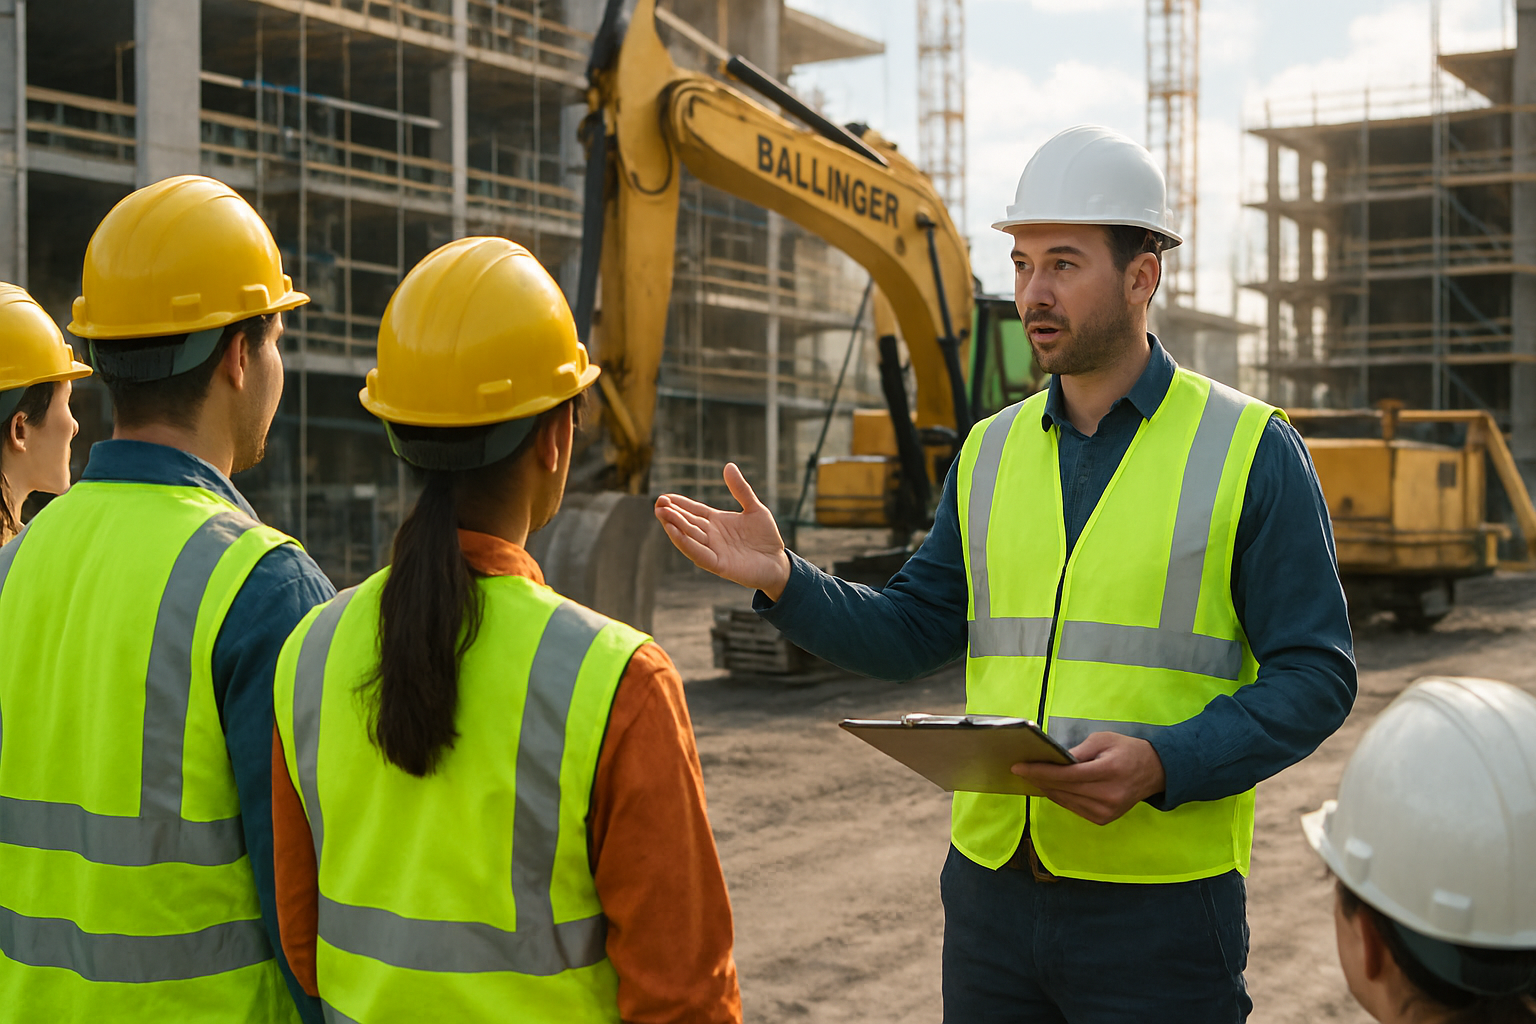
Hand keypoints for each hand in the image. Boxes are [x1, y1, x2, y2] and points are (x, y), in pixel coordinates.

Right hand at [654, 463, 792, 599]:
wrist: (778, 563)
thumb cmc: (766, 537)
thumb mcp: (755, 508)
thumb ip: (741, 489)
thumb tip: (729, 466)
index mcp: (717, 522)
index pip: (693, 511)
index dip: (679, 504)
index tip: (664, 497)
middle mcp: (711, 536)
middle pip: (687, 522)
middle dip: (671, 513)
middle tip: (658, 503)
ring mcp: (713, 550)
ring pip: (689, 536)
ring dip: (674, 526)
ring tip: (661, 513)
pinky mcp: (718, 564)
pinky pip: (698, 553)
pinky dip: (685, 543)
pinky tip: (674, 532)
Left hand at [1010, 732, 1166, 825]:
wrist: (1155, 772)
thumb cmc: (1127, 750)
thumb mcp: (1103, 740)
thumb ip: (1078, 751)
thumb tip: (1052, 761)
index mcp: (1109, 772)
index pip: (1066, 775)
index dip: (1039, 772)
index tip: (1018, 767)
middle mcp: (1108, 796)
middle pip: (1063, 789)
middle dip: (1038, 779)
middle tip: (1020, 769)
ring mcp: (1106, 811)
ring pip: (1065, 801)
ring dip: (1046, 789)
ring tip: (1031, 777)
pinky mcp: (1104, 819)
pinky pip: (1073, 808)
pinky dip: (1060, 797)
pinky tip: (1050, 787)